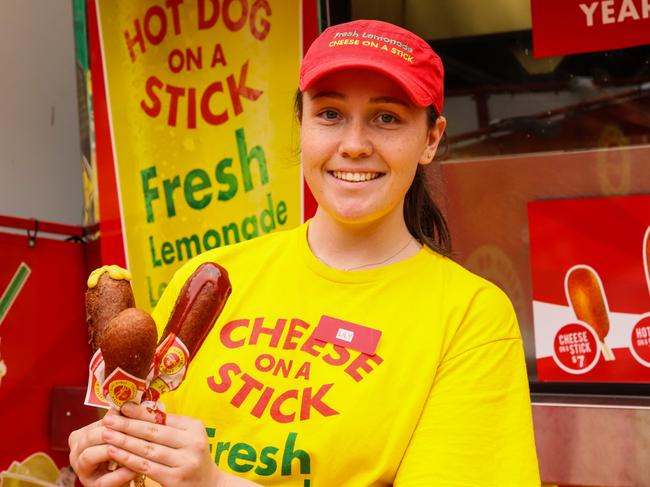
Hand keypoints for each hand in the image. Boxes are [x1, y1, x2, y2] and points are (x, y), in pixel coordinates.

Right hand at [68, 412, 137, 485]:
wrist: (125, 476)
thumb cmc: (124, 450)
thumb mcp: (123, 432)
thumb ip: (124, 417)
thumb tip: (127, 402)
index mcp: (82, 436)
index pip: (99, 422)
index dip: (117, 418)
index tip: (134, 414)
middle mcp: (76, 452)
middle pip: (90, 436)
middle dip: (112, 432)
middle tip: (133, 429)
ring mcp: (82, 470)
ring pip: (89, 456)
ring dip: (112, 450)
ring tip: (133, 447)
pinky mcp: (92, 486)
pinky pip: (104, 480)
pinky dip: (120, 474)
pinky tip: (135, 469)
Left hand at [101, 402, 220, 486]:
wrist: (210, 485)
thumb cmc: (192, 456)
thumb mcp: (188, 437)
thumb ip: (169, 426)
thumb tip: (138, 412)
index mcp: (195, 427)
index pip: (163, 418)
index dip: (141, 412)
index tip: (122, 406)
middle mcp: (192, 443)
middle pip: (154, 432)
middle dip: (128, 425)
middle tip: (109, 419)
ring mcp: (184, 462)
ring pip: (148, 449)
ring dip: (124, 441)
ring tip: (106, 434)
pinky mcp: (175, 479)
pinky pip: (146, 467)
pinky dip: (129, 458)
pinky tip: (115, 452)